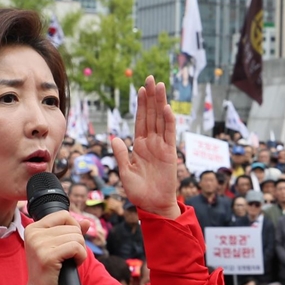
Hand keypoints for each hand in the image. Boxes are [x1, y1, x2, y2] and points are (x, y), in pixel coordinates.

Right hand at [23, 211, 89, 284]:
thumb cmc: (51, 272)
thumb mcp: (59, 247)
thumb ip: (72, 232)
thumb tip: (87, 222)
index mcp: (33, 228)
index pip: (63, 215)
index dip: (73, 228)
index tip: (68, 243)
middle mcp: (33, 234)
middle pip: (72, 226)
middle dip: (78, 242)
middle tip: (68, 257)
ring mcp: (39, 245)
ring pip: (76, 237)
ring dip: (79, 251)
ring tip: (69, 261)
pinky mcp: (48, 256)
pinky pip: (76, 247)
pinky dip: (80, 257)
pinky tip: (73, 264)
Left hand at [112, 76, 179, 219]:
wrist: (153, 205)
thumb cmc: (139, 192)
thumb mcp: (126, 172)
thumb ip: (122, 155)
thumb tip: (114, 139)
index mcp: (140, 146)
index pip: (140, 121)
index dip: (141, 105)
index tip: (141, 89)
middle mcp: (151, 143)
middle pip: (151, 115)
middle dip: (151, 97)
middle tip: (151, 78)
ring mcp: (162, 147)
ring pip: (161, 120)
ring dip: (160, 103)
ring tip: (160, 86)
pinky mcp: (170, 153)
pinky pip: (169, 134)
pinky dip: (169, 121)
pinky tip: (166, 108)